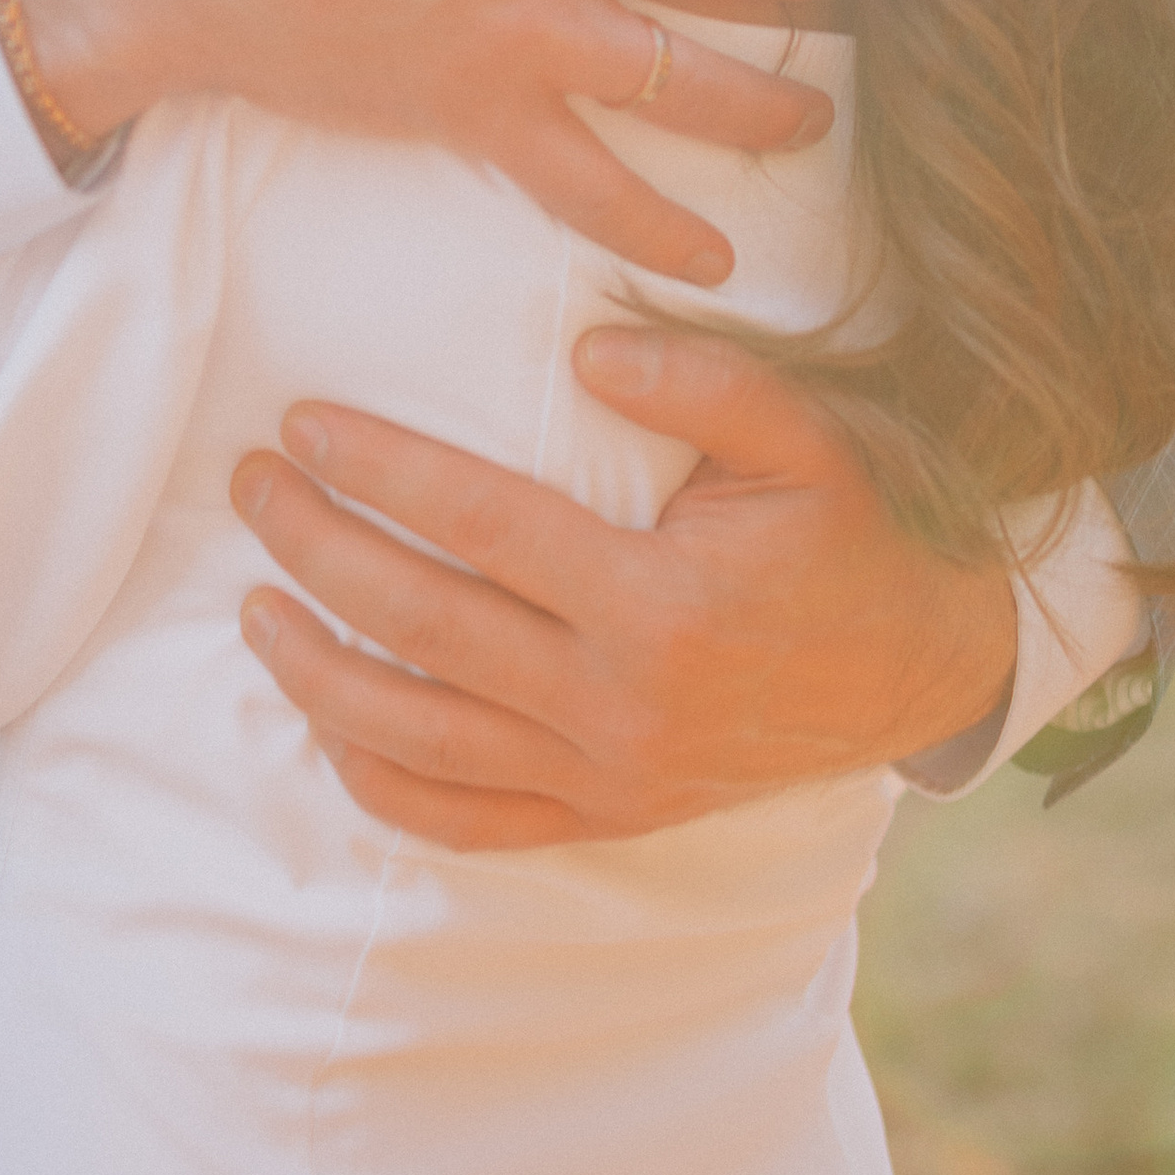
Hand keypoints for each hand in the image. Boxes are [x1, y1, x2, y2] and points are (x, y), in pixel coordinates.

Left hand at [228, 328, 1019, 848]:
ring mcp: (607, 776)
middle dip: (317, 549)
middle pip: (423, 626)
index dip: (380, 471)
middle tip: (253, 486)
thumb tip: (584, 352)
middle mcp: (620, 702)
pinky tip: (328, 721)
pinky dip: (381, 782)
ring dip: (316, 672)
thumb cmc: (854, 534)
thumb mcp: (810, 437)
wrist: (921, 667)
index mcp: (662, 601)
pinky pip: (464, 821)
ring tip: (254, 602)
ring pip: (419, 738)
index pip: (480, 524)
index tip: (306, 426)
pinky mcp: (605, 819)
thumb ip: (705, 383)